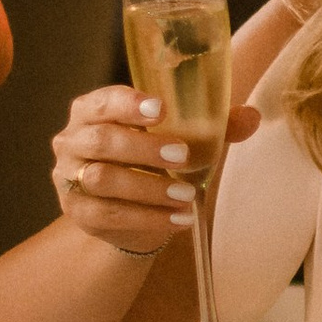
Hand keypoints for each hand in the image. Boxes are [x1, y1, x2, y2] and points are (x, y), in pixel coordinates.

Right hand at [50, 81, 260, 254]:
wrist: (130, 212)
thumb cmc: (153, 162)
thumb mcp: (182, 140)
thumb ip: (214, 127)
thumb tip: (251, 117)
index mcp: (93, 111)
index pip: (104, 101)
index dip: (129, 104)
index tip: (162, 109)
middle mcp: (73, 140)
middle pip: (101, 140)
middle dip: (143, 148)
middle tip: (182, 156)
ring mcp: (69, 177)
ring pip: (103, 179)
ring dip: (148, 188)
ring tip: (186, 195)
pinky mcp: (77, 212)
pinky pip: (108, 214)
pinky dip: (146, 217)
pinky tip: (178, 220)